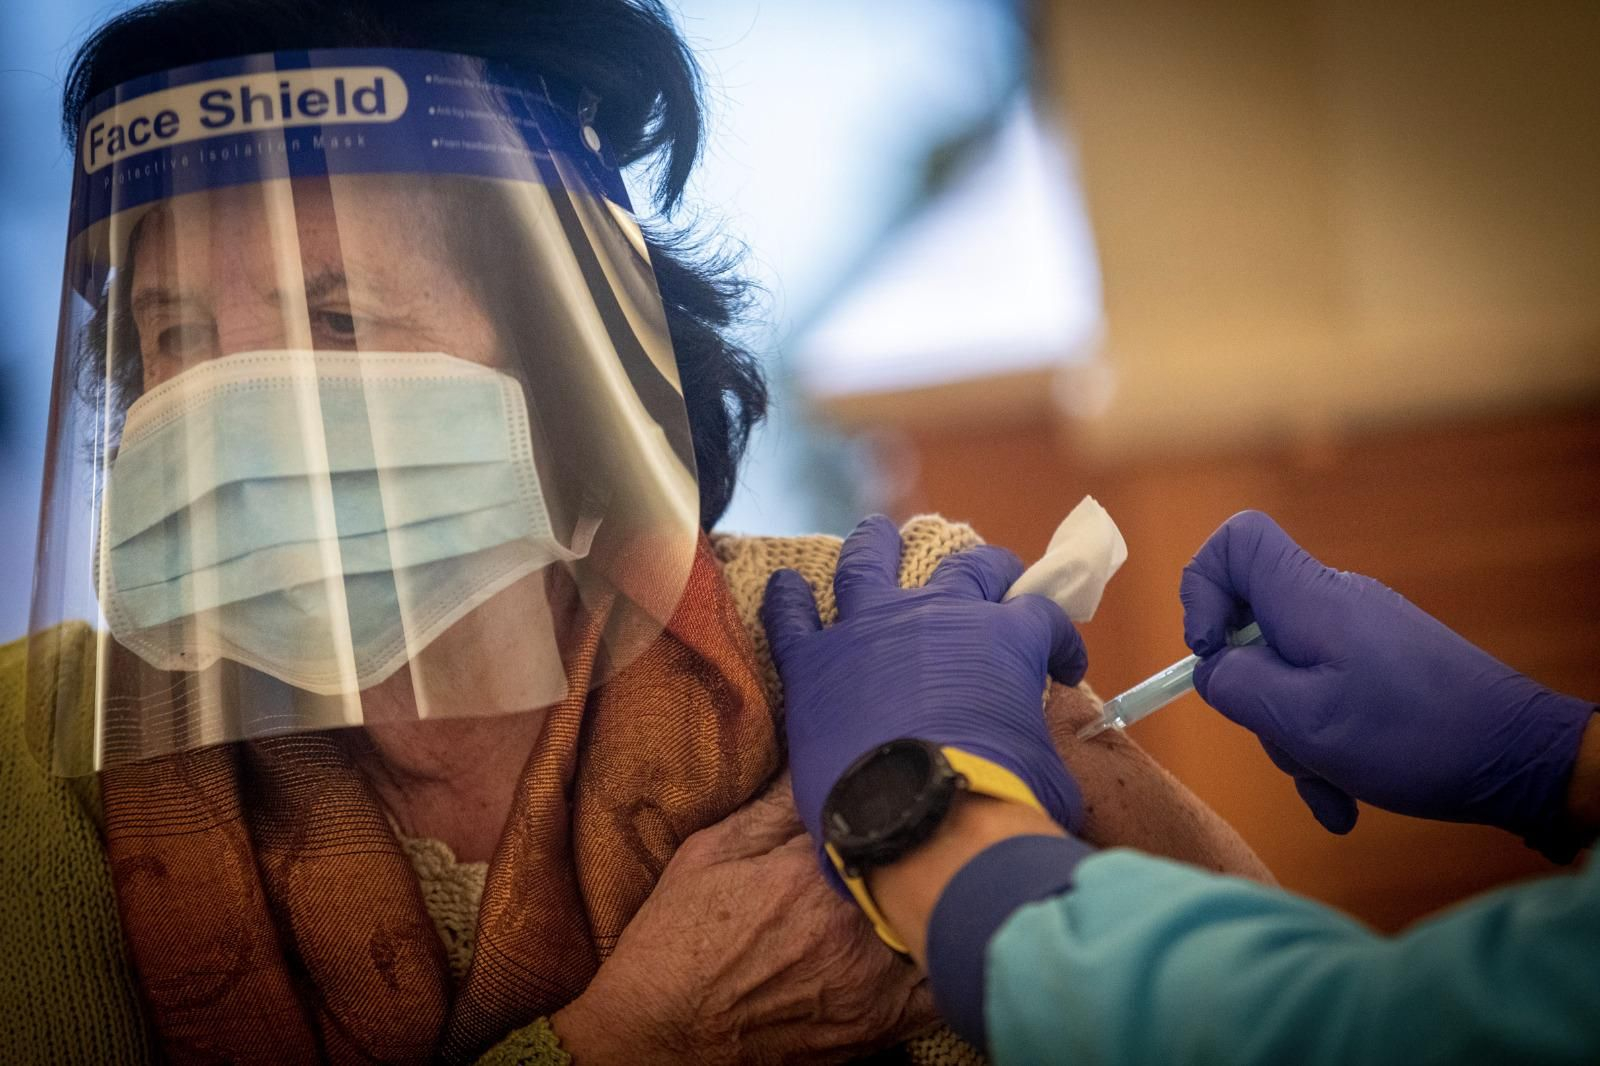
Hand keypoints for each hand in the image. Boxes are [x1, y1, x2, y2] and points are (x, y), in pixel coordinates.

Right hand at [551, 774, 934, 1064]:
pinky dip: (943, 954)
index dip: (897, 798)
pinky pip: (940, 984)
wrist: (661, 1035)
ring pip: (942, 920)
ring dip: (941, 893)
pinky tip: (926, 934)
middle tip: (922, 830)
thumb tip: (822, 755)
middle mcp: (850, 926)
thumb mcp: (711, 851)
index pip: (887, 814)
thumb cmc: (678, 939)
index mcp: (810, 872)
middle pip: (925, 865)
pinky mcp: (880, 1024)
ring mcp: (871, 981)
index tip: (897, 789)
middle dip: (927, 844)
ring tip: (930, 875)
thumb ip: (775, 805)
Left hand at [761, 515, 1088, 871]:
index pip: (1042, 616)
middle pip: (967, 568)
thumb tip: (1032, 753)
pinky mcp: (814, 661)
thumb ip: (1036, 739)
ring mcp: (870, 629)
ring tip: (877, 534)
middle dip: (988, 569)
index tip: (1063, 666)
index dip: (1059, 638)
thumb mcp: (1046, 767)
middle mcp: (939, 615)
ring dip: (876, 544)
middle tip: (992, 577)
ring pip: (869, 562)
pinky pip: (792, 617)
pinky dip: (787, 601)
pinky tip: (785, 587)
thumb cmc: (998, 801)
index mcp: (1005, 639)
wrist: (920, 822)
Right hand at [1181, 510, 1595, 843]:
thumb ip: (1237, 687)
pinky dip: (1325, 747)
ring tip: (1330, 787)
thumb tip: (1211, 670)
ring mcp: (1359, 637)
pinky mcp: (1382, 669)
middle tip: (1284, 738)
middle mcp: (1333, 605)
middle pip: (1252, 625)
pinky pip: (1325, 698)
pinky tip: (1346, 798)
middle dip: (1253, 695)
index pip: (1235, 542)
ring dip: (1294, 738)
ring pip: (1288, 675)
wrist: (1522, 758)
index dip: (1201, 588)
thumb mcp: (1304, 722)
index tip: (1209, 652)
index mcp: (1310, 600)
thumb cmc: (1415, 736)